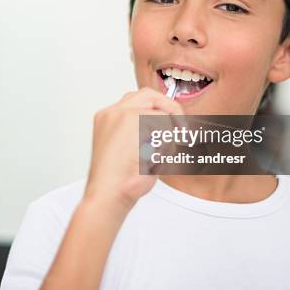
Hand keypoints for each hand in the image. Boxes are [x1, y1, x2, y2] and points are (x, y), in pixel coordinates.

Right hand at [84, 87, 183, 209]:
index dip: (159, 111)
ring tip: (160, 155)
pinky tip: (153, 157)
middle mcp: (111, 112)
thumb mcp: (132, 152)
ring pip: (158, 111)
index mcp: (108, 119)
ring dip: (167, 132)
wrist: (108, 195)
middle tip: (182, 131)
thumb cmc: (120, 182)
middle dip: (170, 110)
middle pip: (148, 94)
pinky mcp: (130, 119)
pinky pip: (162, 124)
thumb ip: (145, 135)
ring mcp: (120, 113)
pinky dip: (165, 142)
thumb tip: (170, 130)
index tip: (173, 127)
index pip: (138, 101)